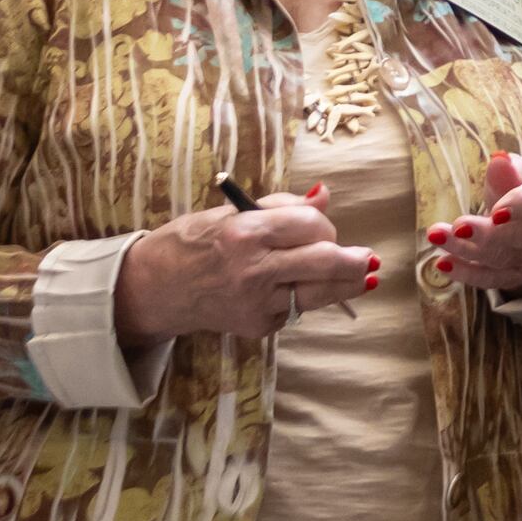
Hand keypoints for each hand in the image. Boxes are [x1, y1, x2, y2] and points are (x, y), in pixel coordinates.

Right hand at [114, 183, 369, 342]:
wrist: (154, 288)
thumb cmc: (192, 243)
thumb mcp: (231, 214)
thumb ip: (282, 206)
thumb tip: (325, 194)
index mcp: (245, 233)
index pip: (311, 224)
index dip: (324, 224)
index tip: (323, 226)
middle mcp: (254, 270)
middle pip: (327, 262)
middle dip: (353, 259)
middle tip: (367, 258)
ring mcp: (257, 303)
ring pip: (322, 293)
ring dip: (348, 283)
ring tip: (363, 275)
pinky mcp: (258, 326)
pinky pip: (297, 309)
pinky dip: (306, 298)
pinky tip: (302, 289)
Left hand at [429, 150, 521, 295]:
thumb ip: (510, 169)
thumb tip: (499, 160)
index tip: (496, 211)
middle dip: (491, 234)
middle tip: (459, 227)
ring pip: (505, 257)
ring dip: (468, 250)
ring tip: (438, 236)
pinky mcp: (520, 273)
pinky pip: (495, 279)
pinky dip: (469, 274)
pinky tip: (443, 264)